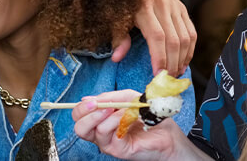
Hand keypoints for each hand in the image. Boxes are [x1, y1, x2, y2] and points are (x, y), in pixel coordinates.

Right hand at [72, 90, 188, 159]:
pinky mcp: (116, 149)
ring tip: (114, 109)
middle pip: (78, 125)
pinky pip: (105, 134)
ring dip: (100, 115)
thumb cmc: (149, 117)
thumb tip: (87, 98)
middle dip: (84, 111)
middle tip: (96, 104)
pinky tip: (124, 117)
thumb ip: (109, 97)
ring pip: (87, 130)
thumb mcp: (128, 98)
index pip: (80, 115)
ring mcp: (108, 143)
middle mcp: (101, 133)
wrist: (168, 133)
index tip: (93, 100)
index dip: (82, 106)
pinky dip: (113, 121)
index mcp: (101, 120)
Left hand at [113, 0, 195, 75]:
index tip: (158, 74)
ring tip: (176, 73)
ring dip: (182, 59)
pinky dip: (189, 50)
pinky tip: (183, 61)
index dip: (159, 57)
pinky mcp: (182, 8)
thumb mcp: (117, 18)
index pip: (157, 36)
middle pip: (174, 40)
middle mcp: (162, 5)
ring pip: (186, 38)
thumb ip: (119, 38)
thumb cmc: (124, 2)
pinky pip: (191, 32)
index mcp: (144, 7)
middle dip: (172, 62)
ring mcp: (175, 6)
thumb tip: (117, 58)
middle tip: (167, 78)